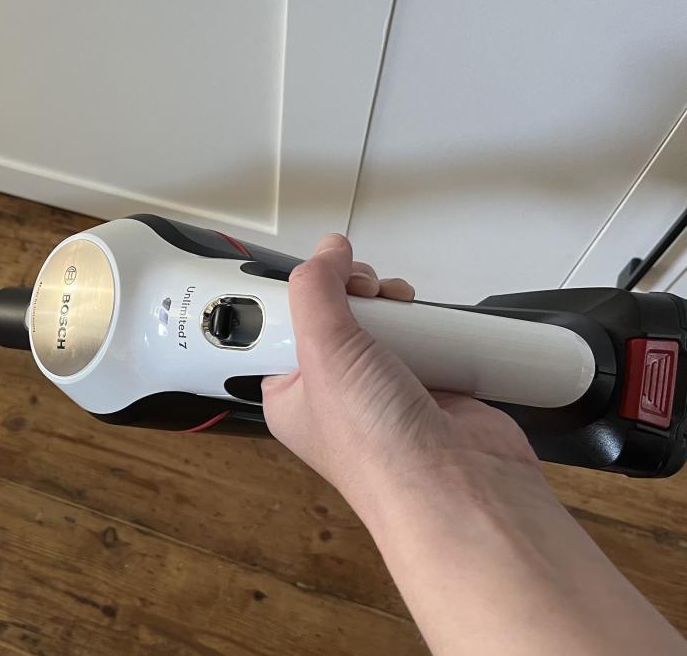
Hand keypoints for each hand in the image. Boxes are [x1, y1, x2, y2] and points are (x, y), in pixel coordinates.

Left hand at [261, 234, 543, 511]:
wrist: (457, 489)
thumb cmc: (375, 442)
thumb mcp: (323, 349)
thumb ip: (316, 289)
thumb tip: (326, 249)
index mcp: (290, 394)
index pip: (281, 330)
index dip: (299, 296)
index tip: (318, 273)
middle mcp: (335, 396)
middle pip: (336, 319)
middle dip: (353, 292)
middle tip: (366, 289)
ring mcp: (386, 393)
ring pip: (382, 327)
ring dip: (391, 305)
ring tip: (400, 300)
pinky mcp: (433, 390)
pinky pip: (426, 342)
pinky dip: (430, 326)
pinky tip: (431, 317)